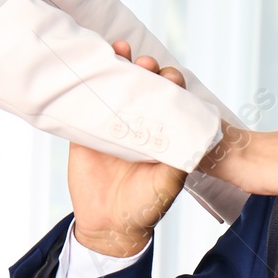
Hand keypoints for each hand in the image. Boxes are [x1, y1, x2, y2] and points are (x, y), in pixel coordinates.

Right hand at [68, 41, 188, 256]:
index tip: (172, 78)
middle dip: (147, 71)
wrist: (110, 226)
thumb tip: (191, 139)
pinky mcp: (86, 133)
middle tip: (146, 64)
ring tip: (121, 51)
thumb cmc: (146, 206)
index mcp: (161, 133)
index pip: (169, 100)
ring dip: (119, 68)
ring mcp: (111, 127)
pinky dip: (87, 84)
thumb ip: (178, 162)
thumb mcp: (168, 184)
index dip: (172, 85)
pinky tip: (91, 66)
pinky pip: (85, 103)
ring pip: (116, 89)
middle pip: (143, 88)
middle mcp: (138, 125)